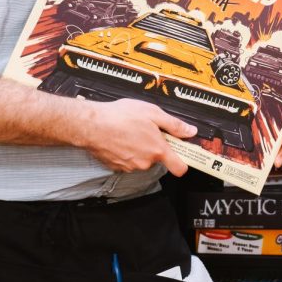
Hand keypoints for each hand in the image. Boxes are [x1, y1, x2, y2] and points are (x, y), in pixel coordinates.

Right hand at [78, 97, 195, 176]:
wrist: (91, 125)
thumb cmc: (120, 116)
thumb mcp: (153, 113)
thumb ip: (174, 125)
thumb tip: (190, 131)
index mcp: (157, 150)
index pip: (179, 168)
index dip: (183, 162)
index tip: (184, 155)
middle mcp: (145, 162)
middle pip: (157, 158)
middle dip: (154, 146)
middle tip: (146, 129)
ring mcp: (130, 166)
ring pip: (141, 159)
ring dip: (139, 148)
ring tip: (130, 131)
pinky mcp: (116, 167)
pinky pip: (127, 160)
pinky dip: (125, 151)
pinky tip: (119, 138)